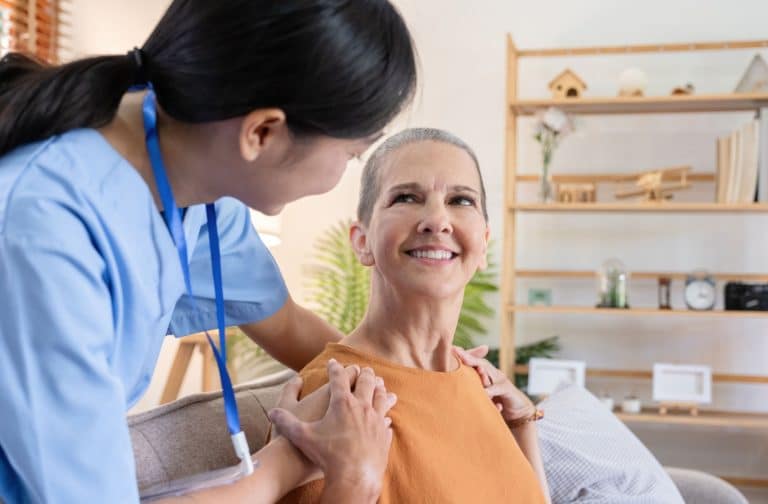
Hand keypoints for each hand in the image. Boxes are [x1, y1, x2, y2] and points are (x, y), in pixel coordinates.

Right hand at [268, 359, 396, 497]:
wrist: (353, 477)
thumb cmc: (327, 455)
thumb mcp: (302, 436)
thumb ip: (286, 421)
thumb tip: (271, 412)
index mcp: (342, 402)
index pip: (339, 377)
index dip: (334, 368)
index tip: (333, 363)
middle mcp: (362, 406)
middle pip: (365, 381)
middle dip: (362, 372)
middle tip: (360, 368)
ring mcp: (376, 420)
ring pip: (381, 396)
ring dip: (379, 388)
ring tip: (378, 384)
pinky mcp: (383, 434)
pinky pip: (386, 420)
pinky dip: (385, 415)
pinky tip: (386, 417)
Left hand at [454, 346, 534, 422]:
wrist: (517, 412)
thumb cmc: (494, 402)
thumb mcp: (480, 394)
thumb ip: (469, 388)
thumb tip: (447, 384)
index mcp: (485, 372)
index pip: (473, 361)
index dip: (463, 356)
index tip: (451, 350)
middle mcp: (493, 374)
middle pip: (481, 364)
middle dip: (470, 359)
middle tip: (459, 354)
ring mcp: (501, 381)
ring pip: (490, 374)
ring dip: (482, 372)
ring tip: (471, 369)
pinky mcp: (509, 391)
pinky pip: (499, 390)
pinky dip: (492, 391)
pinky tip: (485, 393)